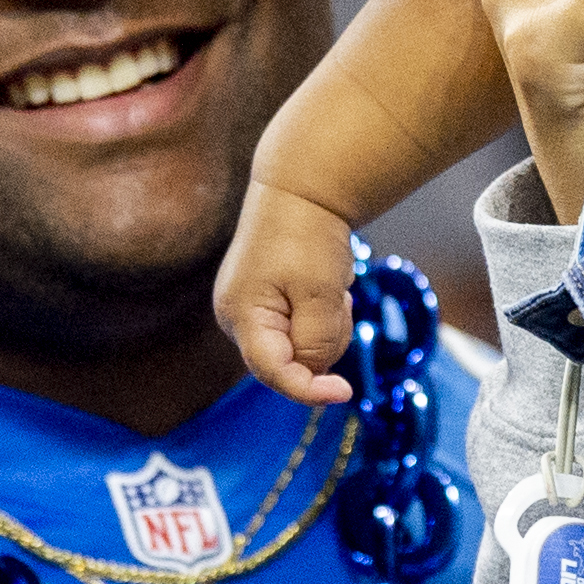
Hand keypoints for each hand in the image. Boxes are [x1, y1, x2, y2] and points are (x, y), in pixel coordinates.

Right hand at [215, 183, 363, 407]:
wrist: (300, 192)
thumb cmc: (306, 236)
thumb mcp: (319, 292)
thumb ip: (316, 340)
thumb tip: (313, 373)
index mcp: (241, 317)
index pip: (273, 373)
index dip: (308, 391)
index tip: (345, 392)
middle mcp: (237, 320)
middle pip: (290, 363)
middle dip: (323, 339)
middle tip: (337, 300)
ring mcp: (250, 314)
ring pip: (301, 349)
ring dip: (327, 326)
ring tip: (330, 289)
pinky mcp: (267, 308)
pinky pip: (303, 332)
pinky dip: (322, 317)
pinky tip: (323, 288)